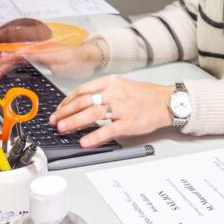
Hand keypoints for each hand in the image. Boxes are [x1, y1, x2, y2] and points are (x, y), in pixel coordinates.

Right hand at [0, 40, 106, 80]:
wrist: (88, 56)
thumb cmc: (77, 61)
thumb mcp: (62, 65)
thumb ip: (40, 62)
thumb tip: (28, 59)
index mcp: (42, 52)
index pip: (20, 55)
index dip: (8, 60)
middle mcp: (40, 49)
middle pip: (17, 54)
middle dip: (3, 60)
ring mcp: (41, 52)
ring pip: (20, 55)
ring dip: (8, 60)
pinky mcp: (43, 55)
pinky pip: (26, 56)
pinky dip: (16, 60)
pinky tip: (11, 63)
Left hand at [49, 75, 174, 147]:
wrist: (167, 102)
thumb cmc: (145, 95)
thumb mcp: (123, 85)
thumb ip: (104, 92)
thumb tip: (82, 104)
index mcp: (112, 82)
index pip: (83, 90)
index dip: (67, 101)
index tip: (59, 110)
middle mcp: (115, 93)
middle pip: (84, 101)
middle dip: (66, 112)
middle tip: (56, 121)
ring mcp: (122, 108)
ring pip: (93, 113)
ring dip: (75, 121)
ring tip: (63, 128)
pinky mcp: (129, 122)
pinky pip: (108, 130)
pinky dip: (94, 136)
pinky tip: (84, 141)